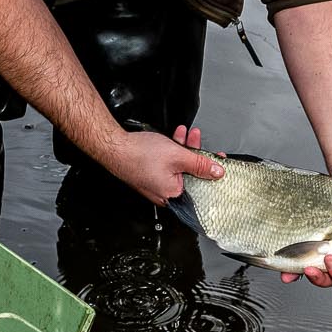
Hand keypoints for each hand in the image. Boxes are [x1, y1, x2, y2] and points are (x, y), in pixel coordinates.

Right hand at [101, 123, 221, 205]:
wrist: (114, 146)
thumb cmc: (138, 155)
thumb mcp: (178, 156)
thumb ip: (200, 164)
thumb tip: (216, 171)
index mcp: (173, 196)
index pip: (200, 187)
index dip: (210, 172)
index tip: (217, 162)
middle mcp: (165, 194)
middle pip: (190, 175)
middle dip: (196, 155)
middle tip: (200, 143)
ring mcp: (156, 184)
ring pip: (178, 167)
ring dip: (184, 149)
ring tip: (187, 135)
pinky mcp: (150, 175)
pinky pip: (167, 165)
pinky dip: (173, 152)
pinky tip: (175, 139)